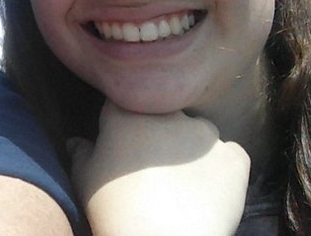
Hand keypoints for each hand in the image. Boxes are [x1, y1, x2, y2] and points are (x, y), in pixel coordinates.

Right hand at [69, 101, 249, 235]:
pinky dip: (220, 167)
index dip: (123, 123)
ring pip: (197, 135)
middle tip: (151, 168)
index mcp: (127, 112)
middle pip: (164, 116)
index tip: (121, 144)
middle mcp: (169, 113)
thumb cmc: (113, 208)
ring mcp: (206, 134)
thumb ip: (81, 153)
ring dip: (190, 150)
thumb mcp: (84, 179)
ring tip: (181, 184)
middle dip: (158, 134)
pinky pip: (229, 155)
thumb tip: (76, 142)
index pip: (125, 103)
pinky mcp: (234, 157)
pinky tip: (207, 189)